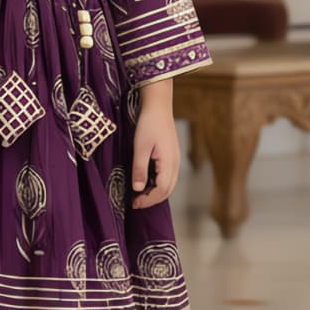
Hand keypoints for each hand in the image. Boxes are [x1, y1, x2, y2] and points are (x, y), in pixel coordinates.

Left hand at [131, 81, 179, 208]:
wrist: (158, 106)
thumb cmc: (148, 124)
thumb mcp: (140, 147)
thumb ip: (139, 169)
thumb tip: (137, 189)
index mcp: (169, 163)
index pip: (161, 190)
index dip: (148, 200)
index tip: (134, 203)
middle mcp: (175, 164)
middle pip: (167, 190)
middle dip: (152, 200)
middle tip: (136, 203)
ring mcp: (175, 160)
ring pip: (169, 184)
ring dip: (156, 193)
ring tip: (140, 195)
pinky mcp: (172, 155)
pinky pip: (168, 176)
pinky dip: (158, 184)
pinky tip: (146, 182)